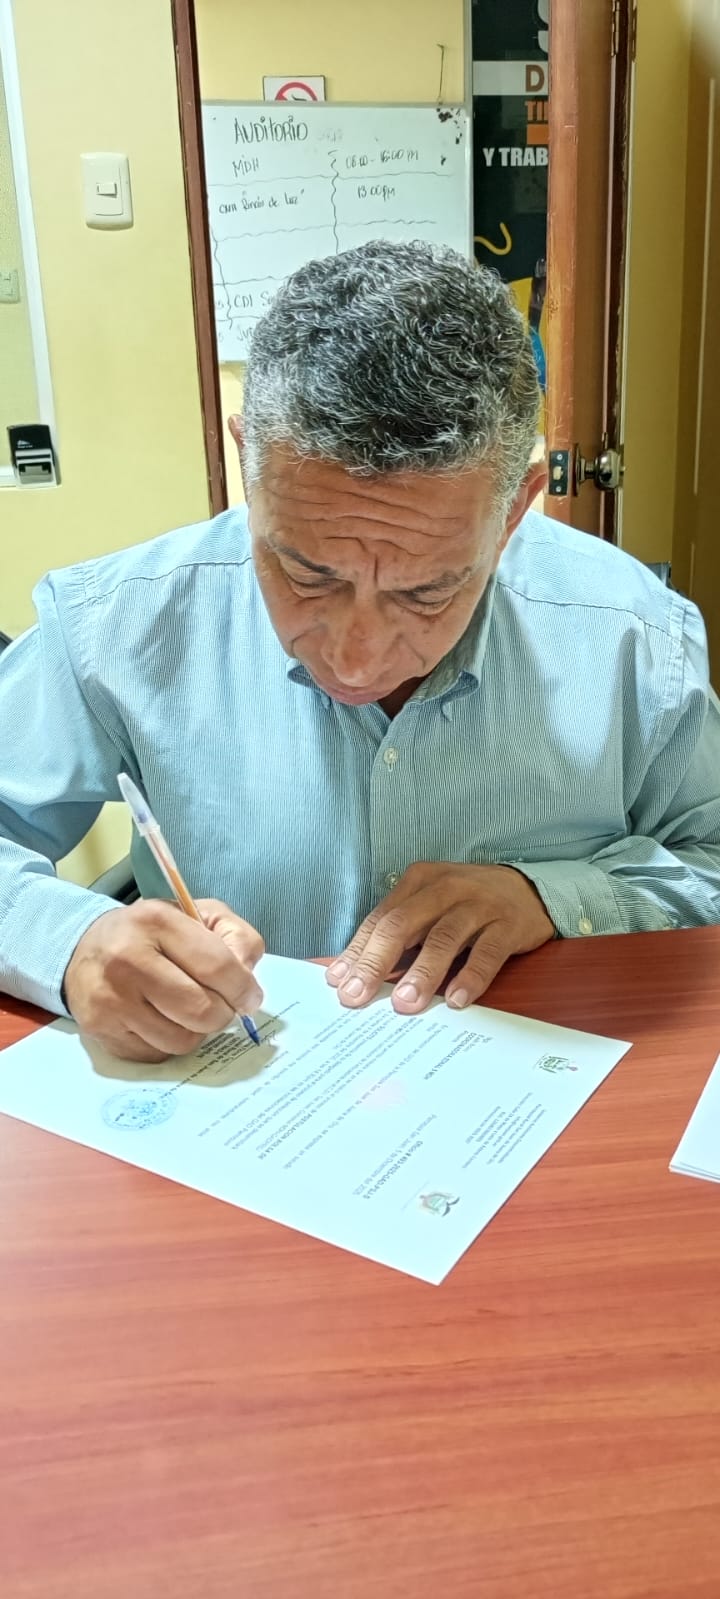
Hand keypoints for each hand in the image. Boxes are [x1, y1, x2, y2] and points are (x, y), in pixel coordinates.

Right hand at [64, 899, 263, 1060]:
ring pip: (182, 1040)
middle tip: (221, 1006)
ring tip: (188, 1010)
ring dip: (196, 1031)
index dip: (243, 988)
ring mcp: (111, 998)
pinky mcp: (100, 1029)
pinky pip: (157, 1053)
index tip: (250, 997)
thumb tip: (248, 979)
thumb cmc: (152, 933)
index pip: (216, 966)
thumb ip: (236, 937)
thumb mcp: (197, 915)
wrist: (86, 948)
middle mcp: (127, 959)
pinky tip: (160, 1019)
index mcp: (156, 921)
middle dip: (223, 1014)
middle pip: (201, 1010)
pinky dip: (168, 1042)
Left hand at [326, 864, 553, 1013]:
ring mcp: (479, 905)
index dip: (357, 950)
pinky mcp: (509, 924)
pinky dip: (471, 976)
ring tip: (404, 1003)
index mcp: (419, 881)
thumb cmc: (468, 904)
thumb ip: (400, 933)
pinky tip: (456, 999)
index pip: (381, 918)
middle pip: (403, 925)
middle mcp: (446, 888)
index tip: (338, 981)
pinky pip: (487, 952)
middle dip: (376, 962)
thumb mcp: (430, 906)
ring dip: (421, 973)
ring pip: (443, 938)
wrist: (529, 889)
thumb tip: (356, 972)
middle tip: (358, 996)